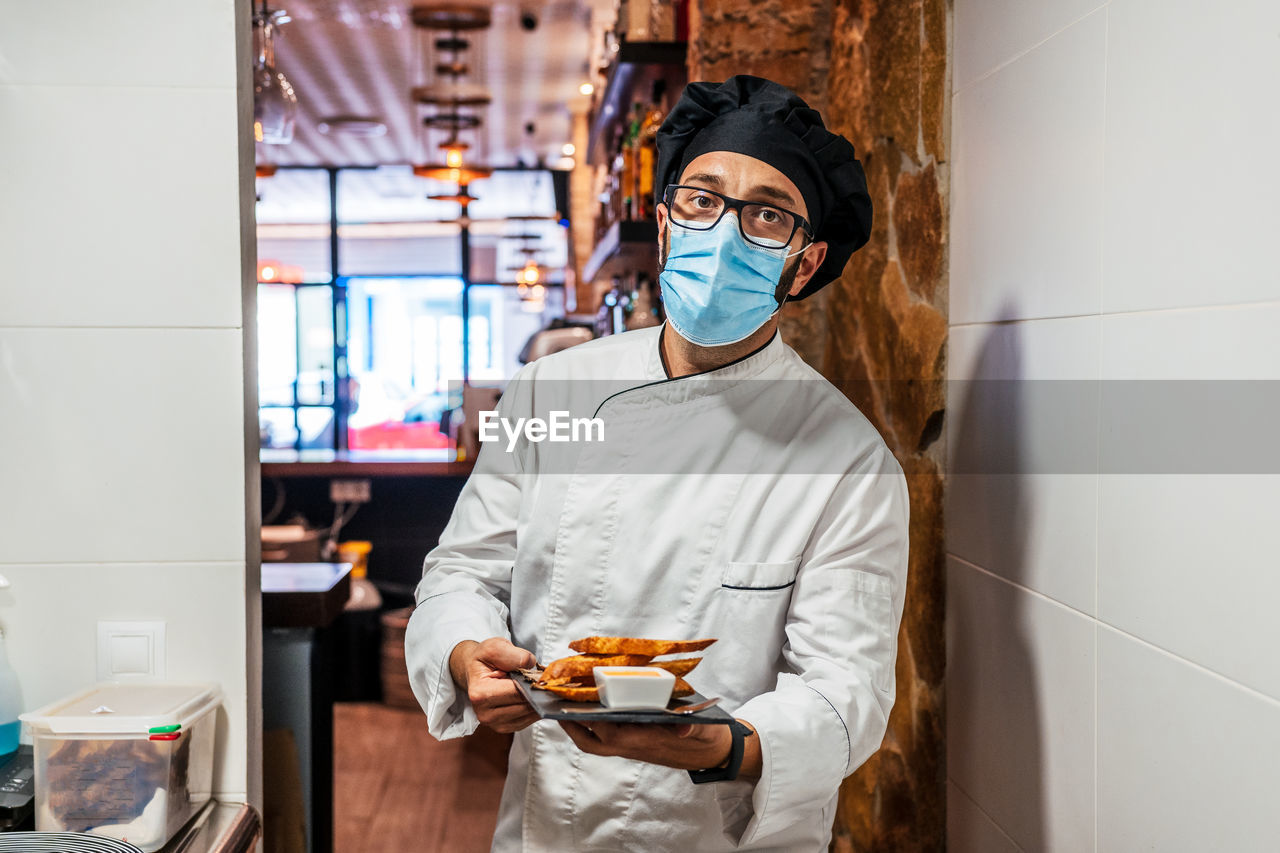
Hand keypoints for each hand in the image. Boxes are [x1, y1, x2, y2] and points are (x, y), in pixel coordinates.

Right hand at [449, 637, 538, 733]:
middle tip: (543, 679)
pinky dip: (535, 708)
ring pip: (530, 714)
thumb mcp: (494, 647)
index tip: (542, 674)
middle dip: (538, 692)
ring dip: (538, 701)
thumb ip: (513, 654)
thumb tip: (530, 664)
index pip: (517, 692)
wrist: (475, 670)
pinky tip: (532, 696)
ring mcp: (495, 724)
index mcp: (480, 694)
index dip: (533, 682)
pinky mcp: (505, 728)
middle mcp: (485, 714)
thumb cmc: (484, 660)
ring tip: (535, 686)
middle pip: (525, 706)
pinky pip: (529, 720)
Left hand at [557, 719, 732, 771]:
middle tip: (557, 706)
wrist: (714, 755)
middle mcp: (635, 747)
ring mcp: (634, 747)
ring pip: (596, 744)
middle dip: (573, 727)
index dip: (592, 720)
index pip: (612, 735)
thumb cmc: (707, 737)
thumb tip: (684, 728)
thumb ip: (694, 726)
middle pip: (594, 743)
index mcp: (648, 741)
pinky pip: (605, 739)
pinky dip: (592, 726)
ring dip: (578, 728)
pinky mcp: (636, 744)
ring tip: (565, 706)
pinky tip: (589, 709)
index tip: (575, 702)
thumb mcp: (704, 728)